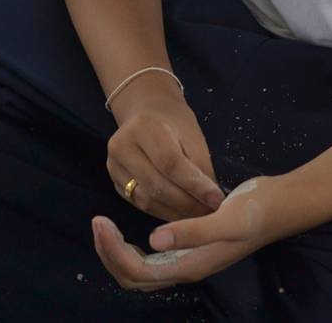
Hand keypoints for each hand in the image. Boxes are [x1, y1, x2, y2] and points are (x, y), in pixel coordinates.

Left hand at [92, 176, 276, 289]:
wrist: (280, 204)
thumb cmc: (255, 209)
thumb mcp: (225, 217)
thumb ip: (192, 230)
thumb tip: (152, 240)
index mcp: (190, 264)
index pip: (139, 271)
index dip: (113, 251)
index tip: (100, 222)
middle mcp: (186, 267)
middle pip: (135, 277)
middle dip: (109, 254)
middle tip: (97, 222)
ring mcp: (189, 258)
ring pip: (142, 270)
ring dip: (118, 252)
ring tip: (106, 225)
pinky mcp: (191, 246)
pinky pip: (153, 258)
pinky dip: (133, 247)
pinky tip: (131, 227)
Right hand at [107, 80, 223, 221]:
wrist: (146, 113)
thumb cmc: (174, 123)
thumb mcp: (192, 136)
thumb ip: (200, 168)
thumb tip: (213, 202)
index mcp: (144, 127)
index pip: (171, 163)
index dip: (195, 186)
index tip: (217, 200)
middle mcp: (122, 146)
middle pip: (157, 186)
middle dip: (188, 204)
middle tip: (211, 214)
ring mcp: (114, 166)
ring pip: (147, 201)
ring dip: (176, 214)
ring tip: (199, 218)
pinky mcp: (114, 182)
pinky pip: (140, 205)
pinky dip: (164, 213)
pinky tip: (180, 215)